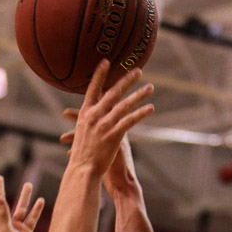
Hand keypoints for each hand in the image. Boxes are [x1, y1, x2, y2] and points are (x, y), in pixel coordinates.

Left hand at [0, 175, 44, 231]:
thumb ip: (3, 214)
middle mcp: (3, 225)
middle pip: (2, 203)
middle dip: (1, 190)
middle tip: (0, 178)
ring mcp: (15, 230)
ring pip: (20, 209)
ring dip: (24, 197)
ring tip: (28, 184)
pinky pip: (31, 219)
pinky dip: (36, 210)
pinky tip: (40, 201)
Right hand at [60, 60, 152, 178]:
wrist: (83, 170)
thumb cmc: (82, 154)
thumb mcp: (80, 133)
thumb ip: (88, 120)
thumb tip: (93, 113)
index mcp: (85, 114)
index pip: (92, 89)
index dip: (99, 75)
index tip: (106, 61)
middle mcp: (94, 116)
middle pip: (112, 93)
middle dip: (126, 81)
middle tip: (138, 70)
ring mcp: (104, 125)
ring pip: (124, 105)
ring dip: (139, 95)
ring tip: (150, 87)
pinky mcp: (114, 135)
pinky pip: (130, 121)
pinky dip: (141, 114)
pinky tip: (150, 108)